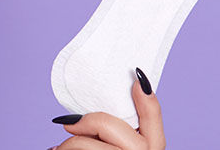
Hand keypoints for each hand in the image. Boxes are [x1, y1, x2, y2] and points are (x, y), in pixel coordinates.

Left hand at [50, 69, 164, 149]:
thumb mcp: (119, 146)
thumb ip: (117, 132)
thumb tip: (93, 110)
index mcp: (153, 149)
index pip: (153, 118)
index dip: (147, 98)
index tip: (136, 77)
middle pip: (107, 124)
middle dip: (83, 123)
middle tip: (68, 125)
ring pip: (82, 142)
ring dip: (66, 145)